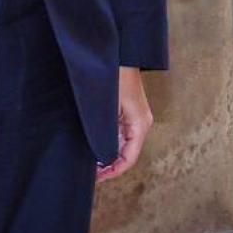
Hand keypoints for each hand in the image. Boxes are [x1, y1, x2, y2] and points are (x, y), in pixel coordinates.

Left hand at [98, 67, 152, 181]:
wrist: (121, 54)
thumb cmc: (114, 77)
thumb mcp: (108, 109)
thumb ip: (106, 134)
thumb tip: (101, 156)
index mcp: (140, 124)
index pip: (129, 158)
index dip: (114, 171)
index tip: (98, 178)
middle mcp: (141, 123)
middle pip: (127, 153)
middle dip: (110, 166)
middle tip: (91, 174)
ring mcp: (135, 117)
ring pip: (124, 145)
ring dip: (109, 155)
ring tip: (91, 163)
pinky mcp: (128, 112)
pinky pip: (121, 134)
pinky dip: (109, 144)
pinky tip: (95, 146)